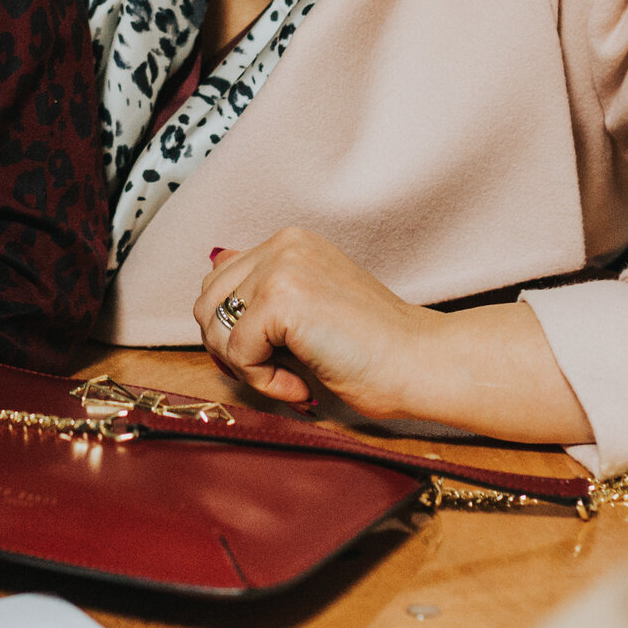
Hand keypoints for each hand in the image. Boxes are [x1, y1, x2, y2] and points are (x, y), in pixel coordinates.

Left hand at [195, 228, 433, 413]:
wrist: (420, 363)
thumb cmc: (374, 349)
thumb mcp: (309, 307)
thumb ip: (264, 290)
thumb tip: (212, 280)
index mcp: (291, 242)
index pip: (220, 283)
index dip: (232, 331)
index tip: (270, 358)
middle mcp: (283, 244)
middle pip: (207, 304)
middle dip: (231, 350)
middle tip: (276, 373)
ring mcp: (282, 266)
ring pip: (216, 328)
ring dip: (247, 367)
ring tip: (292, 378)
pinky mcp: (282, 298)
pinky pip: (238, 352)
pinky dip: (264, 381)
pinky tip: (302, 385)